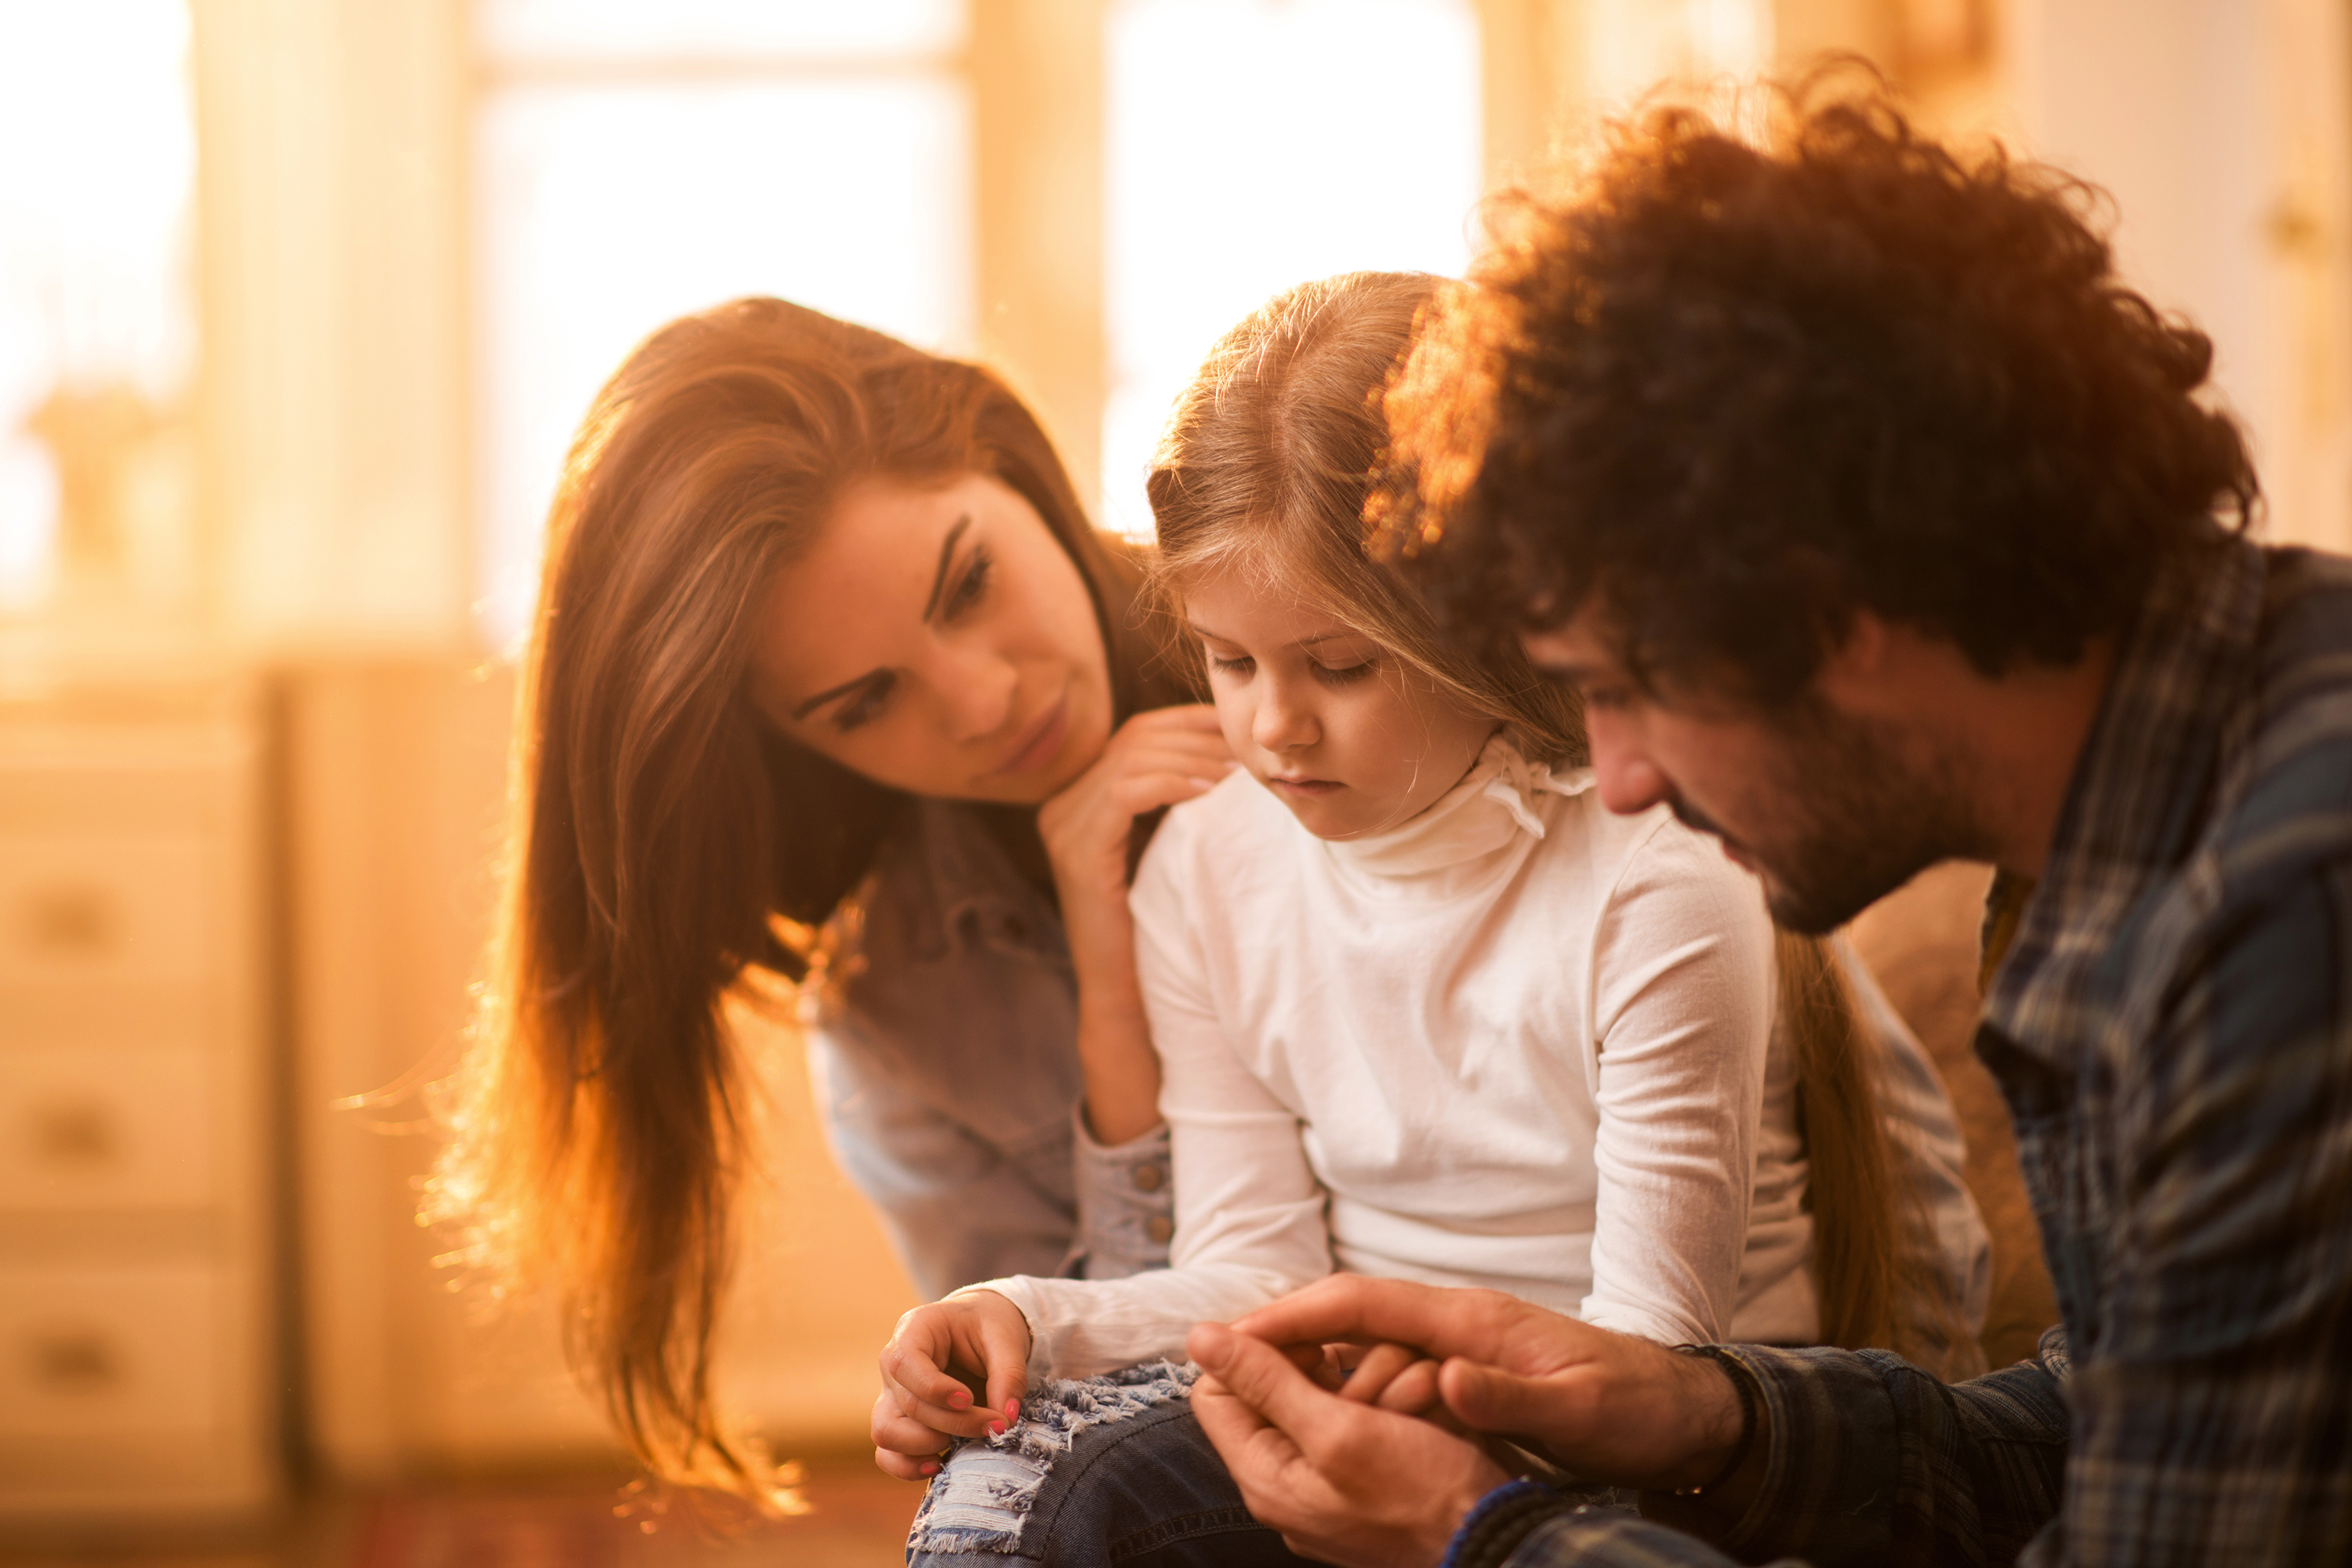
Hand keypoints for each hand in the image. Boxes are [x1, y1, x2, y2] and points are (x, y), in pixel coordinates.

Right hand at [871, 1290, 1031, 1481]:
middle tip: (995, 1426)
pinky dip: (910, 1467)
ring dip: (926, 1446)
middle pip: (908, 1404)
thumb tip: (1007, 1418)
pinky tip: (942, 1464)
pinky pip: (888, 1454)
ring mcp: (892, 1396)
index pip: (905, 1363)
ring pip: (887, 1433)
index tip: (969, 1399)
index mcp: (914, 1330)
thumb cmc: (988, 1327)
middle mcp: (893, 1364)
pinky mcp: (899, 1423)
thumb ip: (1010, 1374)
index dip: (934, 1389)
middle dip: (953, 1423)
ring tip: (965, 1443)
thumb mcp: (1005, 1338)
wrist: (982, 1331)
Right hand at [1036, 704, 1231, 969]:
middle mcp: (1060, 808)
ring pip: (1131, 760)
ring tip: (1234, 772)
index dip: (1185, 721)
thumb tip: (1226, 756)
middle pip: (1133, 740)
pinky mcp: (1078, 854)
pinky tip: (1207, 792)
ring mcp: (1063, 829)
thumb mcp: (1162, 848)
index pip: (1133, 734)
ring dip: (1192, 759)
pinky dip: (1171, 784)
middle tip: (1244, 751)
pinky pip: (1124, 794)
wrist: (1126, 992)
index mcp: (1076, 800)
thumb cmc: (1156, 922)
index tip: (1234, 725)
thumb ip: (1170, 803)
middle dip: (1195, 738)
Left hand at [1188, 1321, 1507, 1567]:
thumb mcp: (1337, 1429)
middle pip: (1276, 1390)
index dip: (1253, 1352)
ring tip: (1411, 1400)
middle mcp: (1287, 1483)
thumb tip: (1199, 1337)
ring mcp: (1327, 1486)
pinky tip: (1423, 1409)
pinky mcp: (1367, 1482)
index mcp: (1264, 1474)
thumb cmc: (1422, 1495)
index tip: (1310, 1340)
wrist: (1495, 1545)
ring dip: (1370, 1383)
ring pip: (1327, 1398)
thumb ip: (1265, 1382)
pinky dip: (1391, 1404)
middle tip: (1373, 1378)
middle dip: (1326, 1368)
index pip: (1217, 1389)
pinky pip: (1362, 1423)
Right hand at [1227, 1275, 1750, 1492]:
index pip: (1362, 1300)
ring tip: (1254, 1393)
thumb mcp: (1581, 1411)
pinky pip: (1392, 1368)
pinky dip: (1351, 1382)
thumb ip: (1511, 1395)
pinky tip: (1327, 1409)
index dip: (1294, 1315)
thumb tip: (1444, 1378)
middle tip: (1220, 1370)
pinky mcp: (1472, 1374)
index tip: (1235, 1334)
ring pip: (1366, 1344)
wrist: (1687, 1414)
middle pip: (1349, 1317)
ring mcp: (1464, 1346)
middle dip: (1284, 1336)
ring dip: (1314, 1363)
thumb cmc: (1638, 1409)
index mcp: (1474, 1321)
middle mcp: (1459, 1324)